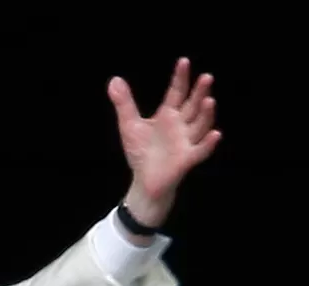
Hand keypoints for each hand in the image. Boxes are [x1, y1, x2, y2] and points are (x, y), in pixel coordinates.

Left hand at [108, 57, 220, 226]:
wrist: (144, 180)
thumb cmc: (141, 152)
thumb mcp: (129, 125)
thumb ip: (124, 103)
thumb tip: (114, 80)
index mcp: (168, 115)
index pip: (176, 92)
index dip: (180, 78)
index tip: (184, 61)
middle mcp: (181, 125)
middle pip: (193, 105)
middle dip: (200, 92)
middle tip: (206, 77)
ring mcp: (186, 141)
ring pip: (200, 125)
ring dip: (206, 114)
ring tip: (209, 101)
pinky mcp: (187, 158)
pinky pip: (201, 150)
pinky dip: (209, 143)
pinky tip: (216, 134)